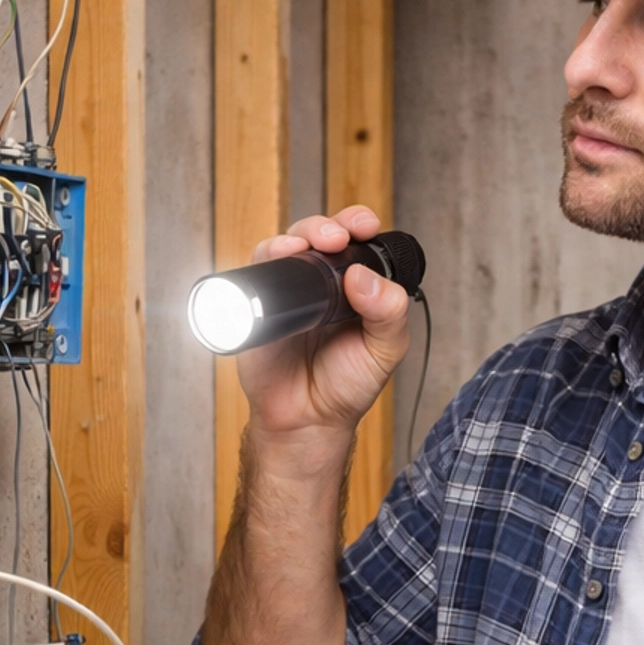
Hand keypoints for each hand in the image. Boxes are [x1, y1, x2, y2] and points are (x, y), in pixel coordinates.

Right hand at [236, 206, 411, 445]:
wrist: (306, 421)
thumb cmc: (346, 385)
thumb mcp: (384, 351)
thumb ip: (388, 313)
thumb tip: (362, 275)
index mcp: (353, 286)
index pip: (356, 241)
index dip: (357, 223)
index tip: (365, 226)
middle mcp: (318, 283)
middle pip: (317, 234)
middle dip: (326, 226)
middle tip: (336, 239)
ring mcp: (285, 292)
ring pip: (284, 246)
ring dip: (294, 236)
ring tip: (304, 246)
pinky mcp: (257, 306)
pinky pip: (255, 274)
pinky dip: (263, 260)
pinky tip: (275, 260)